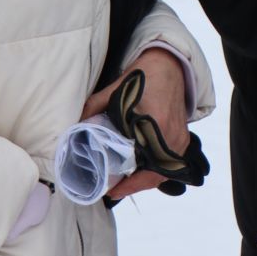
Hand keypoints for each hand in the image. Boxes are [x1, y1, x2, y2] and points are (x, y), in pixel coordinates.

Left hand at [83, 48, 190, 199]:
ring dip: (146, 179)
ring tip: (125, 182)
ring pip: (165, 170)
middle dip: (135, 185)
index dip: (131, 183)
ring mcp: (180, 137)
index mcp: (157, 124)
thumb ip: (94, 107)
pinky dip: (156, 169)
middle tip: (113, 189)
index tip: (113, 190)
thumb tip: (73, 126)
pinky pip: (171, 162)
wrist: (171, 65)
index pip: (147, 165)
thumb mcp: (116, 90)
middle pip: (157, 174)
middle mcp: (173, 135)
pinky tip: (140, 171)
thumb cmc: (145, 75)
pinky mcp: (183, 136)